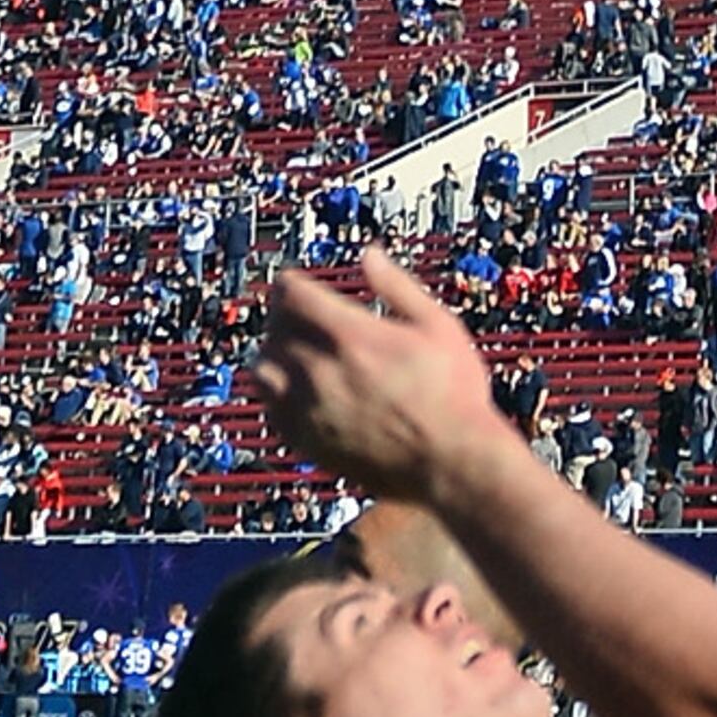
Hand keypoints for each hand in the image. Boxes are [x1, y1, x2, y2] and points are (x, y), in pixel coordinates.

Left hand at [252, 246, 506, 494]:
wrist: (452, 462)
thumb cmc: (453, 393)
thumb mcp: (437, 325)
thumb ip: (397, 285)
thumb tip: (369, 255)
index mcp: (350, 336)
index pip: (291, 295)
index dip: (291, 283)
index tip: (298, 283)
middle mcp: (321, 371)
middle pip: (275, 327)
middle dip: (285, 313)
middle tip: (300, 313)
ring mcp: (310, 411)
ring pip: (263, 368)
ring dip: (274, 352)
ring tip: (295, 350)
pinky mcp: (309, 443)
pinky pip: (271, 410)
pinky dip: (275, 392)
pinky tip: (296, 389)